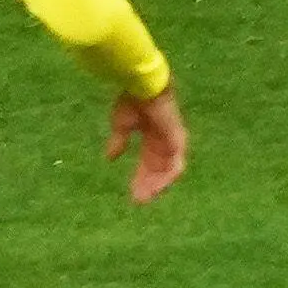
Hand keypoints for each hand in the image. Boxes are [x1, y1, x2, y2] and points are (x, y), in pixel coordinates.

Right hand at [108, 87, 187, 203]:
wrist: (144, 87)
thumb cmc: (133, 99)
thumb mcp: (122, 124)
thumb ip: (119, 140)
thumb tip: (111, 157)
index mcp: (153, 136)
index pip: (149, 162)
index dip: (141, 178)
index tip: (132, 196)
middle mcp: (165, 140)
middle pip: (159, 169)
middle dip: (148, 185)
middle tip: (137, 201)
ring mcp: (173, 140)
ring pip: (169, 170)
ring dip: (157, 185)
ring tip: (144, 197)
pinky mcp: (176, 139)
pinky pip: (176, 164)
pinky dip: (166, 178)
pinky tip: (155, 188)